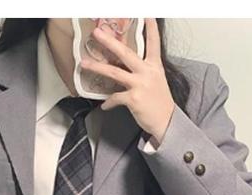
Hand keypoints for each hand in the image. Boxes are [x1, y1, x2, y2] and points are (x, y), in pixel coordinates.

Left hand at [79, 18, 174, 145]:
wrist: (166, 122)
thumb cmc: (160, 103)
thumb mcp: (156, 81)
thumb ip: (144, 71)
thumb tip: (127, 67)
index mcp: (155, 66)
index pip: (153, 43)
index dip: (151, 29)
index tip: (147, 15)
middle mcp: (147, 72)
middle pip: (125, 53)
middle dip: (110, 42)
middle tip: (98, 32)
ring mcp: (140, 85)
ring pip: (115, 72)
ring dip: (98, 67)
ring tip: (84, 63)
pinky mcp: (133, 98)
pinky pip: (115, 97)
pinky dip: (108, 102)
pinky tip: (105, 105)